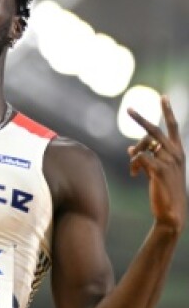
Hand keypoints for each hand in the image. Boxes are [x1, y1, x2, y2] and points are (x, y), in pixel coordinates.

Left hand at [126, 95, 185, 233]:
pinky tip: (135, 174)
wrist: (171, 211)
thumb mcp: (156, 170)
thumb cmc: (164, 190)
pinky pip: (139, 158)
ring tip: (134, 170)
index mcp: (178, 151)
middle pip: (155, 130)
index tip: (163, 96)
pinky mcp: (159, 170)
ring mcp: (169, 161)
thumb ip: (146, 157)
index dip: (168, 111)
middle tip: (129, 109)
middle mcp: (176, 153)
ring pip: (143, 146)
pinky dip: (134, 165)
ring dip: (134, 156)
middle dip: (141, 119)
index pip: (173, 126)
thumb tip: (131, 149)